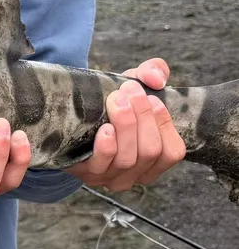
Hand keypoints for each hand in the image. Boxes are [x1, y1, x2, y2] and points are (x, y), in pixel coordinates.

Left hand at [68, 59, 185, 191]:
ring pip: (128, 158)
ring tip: (116, 101)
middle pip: (150, 151)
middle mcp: (137, 173)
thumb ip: (153, 72)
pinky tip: (104, 128)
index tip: (152, 97)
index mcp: (156, 159)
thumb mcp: (136, 84)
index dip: (164, 125)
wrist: (74, 116)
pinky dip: (106, 146)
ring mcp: (111, 177)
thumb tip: (156, 78)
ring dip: (125, 126)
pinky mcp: (87, 174)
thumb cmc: (114, 103)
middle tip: (129, 91)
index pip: (172, 152)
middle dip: (142, 117)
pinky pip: (102, 164)